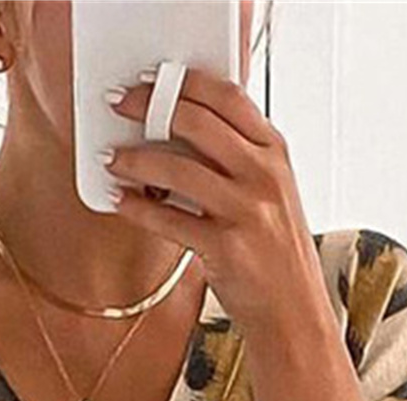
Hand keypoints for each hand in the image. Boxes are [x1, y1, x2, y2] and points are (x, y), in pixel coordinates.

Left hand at [103, 66, 333, 340]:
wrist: (294, 312)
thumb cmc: (276, 254)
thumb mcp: (271, 193)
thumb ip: (238, 158)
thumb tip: (181, 131)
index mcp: (276, 153)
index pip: (227, 97)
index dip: (184, 82)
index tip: (152, 81)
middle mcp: (264, 175)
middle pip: (198, 122)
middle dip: (149, 107)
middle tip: (121, 107)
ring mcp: (246, 211)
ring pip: (177, 168)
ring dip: (135, 159)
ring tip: (112, 158)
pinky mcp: (224, 248)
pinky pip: (168, 219)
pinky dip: (137, 208)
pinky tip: (121, 201)